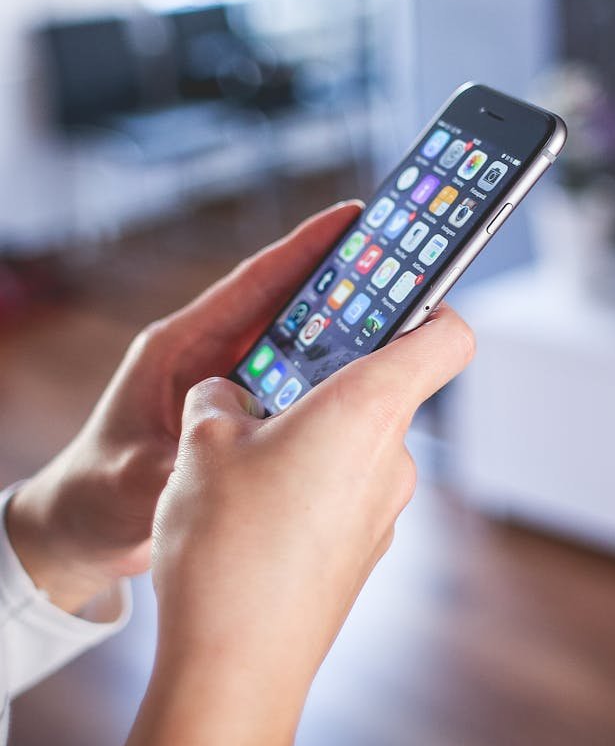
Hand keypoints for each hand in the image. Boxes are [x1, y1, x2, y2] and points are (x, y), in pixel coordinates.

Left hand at [6, 202, 361, 612]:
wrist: (82, 527)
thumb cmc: (94, 493)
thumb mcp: (134, 478)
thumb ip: (183, 465)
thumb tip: (235, 461)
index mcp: (179, 348)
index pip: (251, 285)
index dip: (302, 248)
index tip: (352, 218)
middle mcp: (207, 356)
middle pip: (285, 307)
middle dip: (340, 285)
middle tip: (399, 267)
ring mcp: (226, 384)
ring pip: (295, 345)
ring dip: (341, 333)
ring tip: (401, 320)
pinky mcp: (239, 414)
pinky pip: (294, 387)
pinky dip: (327, 381)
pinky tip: (366, 386)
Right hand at [113, 304, 473, 745]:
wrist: (236, 672)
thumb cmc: (227, 548)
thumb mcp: (201, 445)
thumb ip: (220, 399)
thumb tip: (229, 397)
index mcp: (367, 410)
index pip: (447, 336)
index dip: (430, 304)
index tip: (394, 294)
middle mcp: (392, 458)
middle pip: (383, 389)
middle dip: (325, 380)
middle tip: (265, 386)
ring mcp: (385, 511)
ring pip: (355, 444)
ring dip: (308, 437)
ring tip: (240, 462)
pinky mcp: (364, 551)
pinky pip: (344, 493)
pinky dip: (308, 485)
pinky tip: (252, 514)